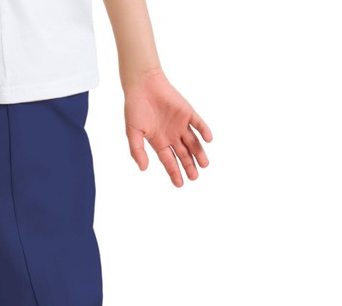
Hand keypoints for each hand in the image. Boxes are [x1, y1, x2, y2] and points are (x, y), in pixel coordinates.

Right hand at [123, 67, 212, 187]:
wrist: (143, 85)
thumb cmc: (135, 108)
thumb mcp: (133, 133)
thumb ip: (137, 151)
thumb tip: (143, 169)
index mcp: (159, 142)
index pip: (169, 161)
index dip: (175, 172)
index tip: (180, 184)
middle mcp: (171, 135)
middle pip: (183, 154)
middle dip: (189, 166)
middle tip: (195, 177)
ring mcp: (180, 124)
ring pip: (193, 142)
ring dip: (199, 153)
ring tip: (205, 165)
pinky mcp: (187, 112)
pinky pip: (198, 123)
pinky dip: (204, 131)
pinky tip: (208, 140)